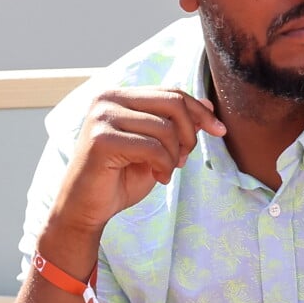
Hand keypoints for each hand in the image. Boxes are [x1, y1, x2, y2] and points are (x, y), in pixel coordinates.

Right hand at [47, 87, 225, 237]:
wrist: (84, 210)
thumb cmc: (119, 178)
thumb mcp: (156, 148)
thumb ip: (176, 125)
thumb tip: (206, 103)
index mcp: (119, 95)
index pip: (171, 92)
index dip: (199, 110)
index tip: (220, 130)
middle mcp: (108, 98)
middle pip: (172, 102)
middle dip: (189, 133)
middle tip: (184, 158)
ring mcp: (102, 116)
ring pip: (165, 128)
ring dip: (174, 155)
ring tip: (166, 171)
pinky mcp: (101, 139)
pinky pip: (152, 147)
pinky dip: (164, 165)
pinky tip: (158, 177)